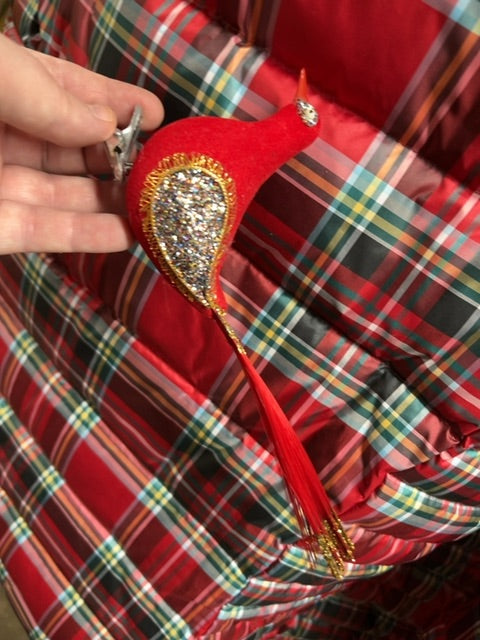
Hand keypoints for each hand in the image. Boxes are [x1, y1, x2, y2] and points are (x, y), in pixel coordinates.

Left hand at [0, 34, 163, 253]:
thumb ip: (45, 96)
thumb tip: (105, 124)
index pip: (64, 92)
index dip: (112, 102)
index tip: (156, 114)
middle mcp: (1, 138)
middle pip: (72, 149)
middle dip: (119, 158)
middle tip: (162, 167)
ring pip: (64, 197)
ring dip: (113, 203)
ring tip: (157, 206)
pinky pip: (43, 234)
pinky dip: (87, 236)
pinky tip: (128, 234)